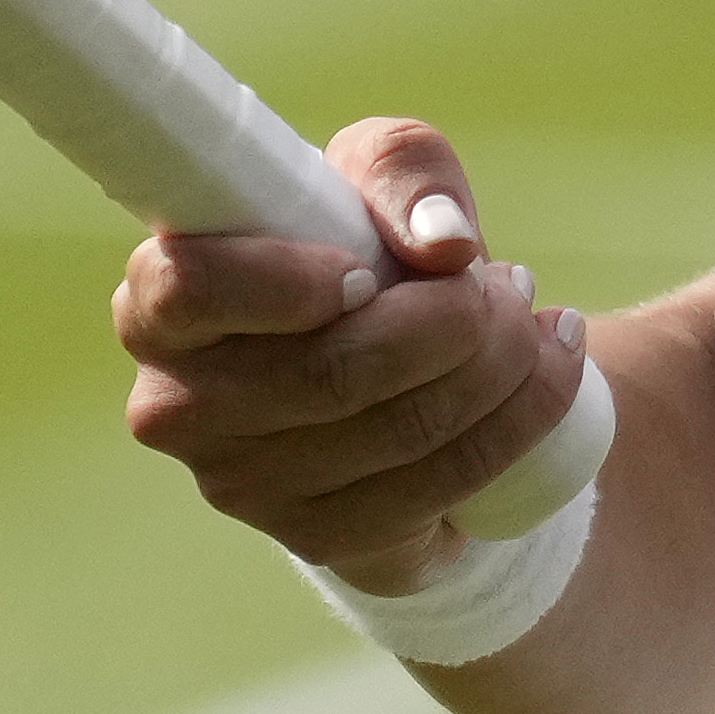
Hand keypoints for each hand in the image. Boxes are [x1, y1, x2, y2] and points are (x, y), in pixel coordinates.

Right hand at [113, 118, 594, 596]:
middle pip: (330, 372)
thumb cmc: (364, 250)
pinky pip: (442, 484)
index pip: (186, 292)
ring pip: (400, 429)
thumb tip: (444, 244)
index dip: (282, 280)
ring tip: (535, 317)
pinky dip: (521, 420)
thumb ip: (404, 173)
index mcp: (161, 305)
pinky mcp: (322, 539)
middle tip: (505, 280)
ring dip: (503, 365)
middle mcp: (182, 407)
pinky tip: (553, 370)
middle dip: (452, 319)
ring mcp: (246, 488)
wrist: (405, 368)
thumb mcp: (375, 181)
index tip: (362, 270)